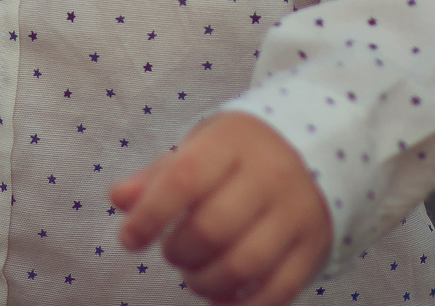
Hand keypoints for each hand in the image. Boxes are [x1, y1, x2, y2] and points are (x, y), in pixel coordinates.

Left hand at [111, 113, 331, 303]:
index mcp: (232, 143)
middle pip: (213, 228)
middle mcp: (270, 176)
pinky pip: (278, 291)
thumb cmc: (237, 156)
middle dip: (180, 252)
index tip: (130, 238)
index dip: (150, 215)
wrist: (314, 152)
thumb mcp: (198, 149)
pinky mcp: (313, 247)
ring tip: (194, 276)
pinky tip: (220, 299)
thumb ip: (157, 176)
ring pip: (245, 265)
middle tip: (173, 253)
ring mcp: (296, 213)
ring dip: (206, 283)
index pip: (184, 179)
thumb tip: (120, 199)